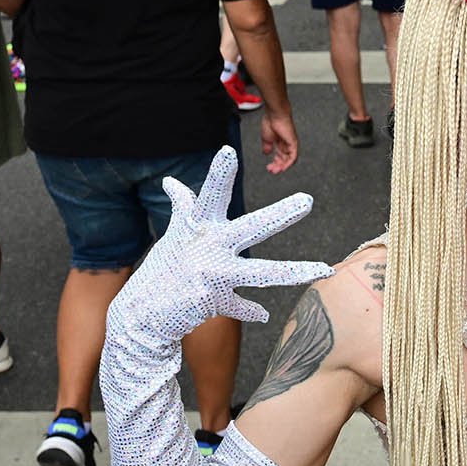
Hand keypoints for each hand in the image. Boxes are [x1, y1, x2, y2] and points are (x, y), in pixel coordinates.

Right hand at [107, 148, 331, 340]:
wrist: (142, 312)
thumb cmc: (163, 266)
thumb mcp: (174, 234)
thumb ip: (182, 207)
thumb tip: (170, 181)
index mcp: (200, 227)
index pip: (211, 195)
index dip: (220, 174)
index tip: (228, 151)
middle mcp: (209, 248)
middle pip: (250, 228)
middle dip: (279, 215)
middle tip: (307, 201)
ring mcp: (213, 276)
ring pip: (261, 273)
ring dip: (294, 271)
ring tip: (324, 268)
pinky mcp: (215, 302)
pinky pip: (240, 306)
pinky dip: (251, 310)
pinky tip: (264, 314)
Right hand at [260, 110, 298, 173]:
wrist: (275, 115)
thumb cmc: (270, 122)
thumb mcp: (266, 138)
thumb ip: (267, 147)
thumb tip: (266, 153)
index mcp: (280, 142)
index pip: (279, 156)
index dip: (274, 162)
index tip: (269, 167)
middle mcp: (286, 143)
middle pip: (284, 158)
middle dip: (278, 166)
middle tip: (272, 170)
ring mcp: (290, 143)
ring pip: (289, 159)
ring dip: (282, 166)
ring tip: (276, 170)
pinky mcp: (293, 143)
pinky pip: (293, 156)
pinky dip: (289, 163)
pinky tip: (284, 168)